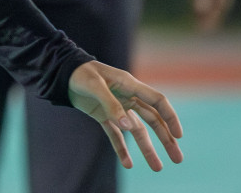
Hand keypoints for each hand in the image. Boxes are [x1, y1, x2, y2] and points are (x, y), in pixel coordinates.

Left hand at [67, 60, 183, 171]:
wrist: (61, 73)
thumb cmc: (80, 73)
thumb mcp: (95, 86)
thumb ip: (111, 105)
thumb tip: (129, 126)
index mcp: (130, 85)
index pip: (157, 101)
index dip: (170, 117)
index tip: (178, 135)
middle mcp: (127, 98)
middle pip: (153, 120)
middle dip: (166, 139)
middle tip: (177, 159)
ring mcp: (116, 108)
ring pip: (137, 131)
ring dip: (147, 149)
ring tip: (157, 168)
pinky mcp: (103, 116)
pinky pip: (115, 135)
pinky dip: (122, 149)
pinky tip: (127, 164)